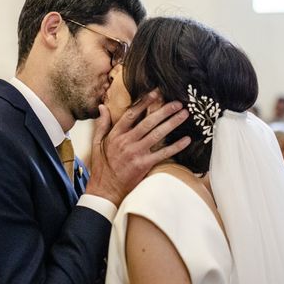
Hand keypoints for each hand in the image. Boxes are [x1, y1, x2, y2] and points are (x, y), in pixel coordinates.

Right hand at [86, 90, 190, 205]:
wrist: (105, 190)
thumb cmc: (102, 167)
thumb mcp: (97, 143)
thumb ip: (102, 124)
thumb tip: (102, 107)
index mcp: (116, 135)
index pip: (131, 114)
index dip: (144, 102)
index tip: (156, 93)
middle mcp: (127, 142)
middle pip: (148, 122)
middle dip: (164, 111)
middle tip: (177, 103)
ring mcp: (136, 153)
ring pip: (157, 134)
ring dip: (172, 123)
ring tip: (184, 115)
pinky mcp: (144, 165)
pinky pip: (163, 153)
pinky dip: (175, 146)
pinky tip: (186, 140)